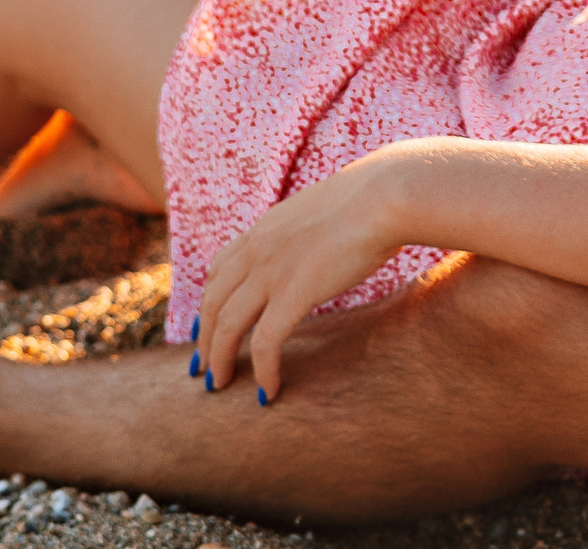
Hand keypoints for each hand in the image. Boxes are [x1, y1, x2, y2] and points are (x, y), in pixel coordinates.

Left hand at [195, 146, 419, 404]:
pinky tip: (267, 390)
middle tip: (204, 367)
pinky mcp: (295, 292)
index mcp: (264, 229)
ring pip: (228, 323)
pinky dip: (262, 369)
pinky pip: (266, 341)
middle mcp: (258, 249)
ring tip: (220, 385)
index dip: (208, 301)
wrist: (383, 196)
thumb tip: (320, 245)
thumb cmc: (370, 201)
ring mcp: (272, 271)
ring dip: (220, 358)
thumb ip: (307, 232)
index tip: (205, 325)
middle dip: (204, 337)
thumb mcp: (322, 212)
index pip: (219, 269)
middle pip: (214, 300)